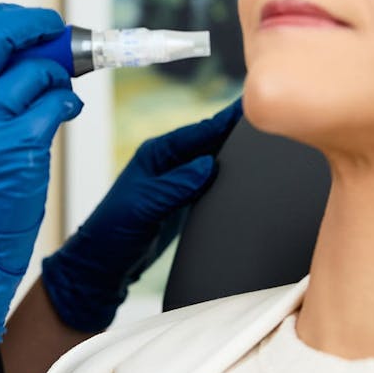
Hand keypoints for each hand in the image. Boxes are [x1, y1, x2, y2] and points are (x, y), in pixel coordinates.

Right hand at [0, 4, 82, 340]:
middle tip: (54, 31)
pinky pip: (57, 101)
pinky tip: (63, 112)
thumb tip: (20, 39)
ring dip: (55, 78)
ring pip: (37, 70)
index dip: (3, 15)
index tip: (27, 20)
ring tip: (51, 95)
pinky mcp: (20, 145)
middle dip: (36, 25)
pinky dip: (68, 102)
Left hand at [40, 98, 242, 331]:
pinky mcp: (183, 203)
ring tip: (265, 144)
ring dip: (234, 156)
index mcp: (156, 154)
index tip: (250, 107)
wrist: (104, 266)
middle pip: (209, 143)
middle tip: (269, 120)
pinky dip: (228, 180)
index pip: (198, 131)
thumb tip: (209, 164)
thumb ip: (176, 184)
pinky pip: (211, 185)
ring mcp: (177, 184)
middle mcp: (168, 164)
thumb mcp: (144, 205)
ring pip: (212, 163)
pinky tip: (247, 178)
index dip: (225, 120)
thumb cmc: (112, 231)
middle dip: (235, 133)